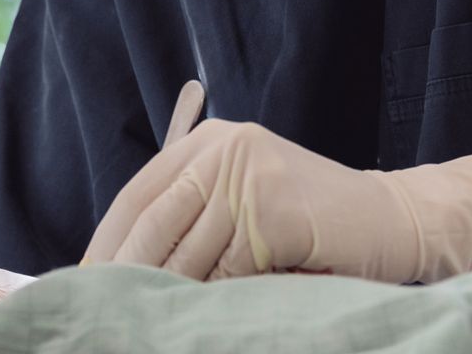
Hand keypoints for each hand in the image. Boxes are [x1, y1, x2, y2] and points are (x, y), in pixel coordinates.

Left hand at [84, 118, 471, 298]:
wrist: (393, 221)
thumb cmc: (312, 227)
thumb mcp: (243, 206)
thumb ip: (192, 222)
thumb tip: (119, 271)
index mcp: (207, 141)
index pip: (136, 196)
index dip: (104, 246)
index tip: (79, 288)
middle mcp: (222, 146)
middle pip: (150, 223)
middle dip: (121, 277)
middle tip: (97, 319)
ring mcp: (247, 175)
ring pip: (183, 255)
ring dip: (161, 299)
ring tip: (137, 331)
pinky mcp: (270, 211)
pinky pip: (223, 273)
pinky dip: (207, 306)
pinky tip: (196, 326)